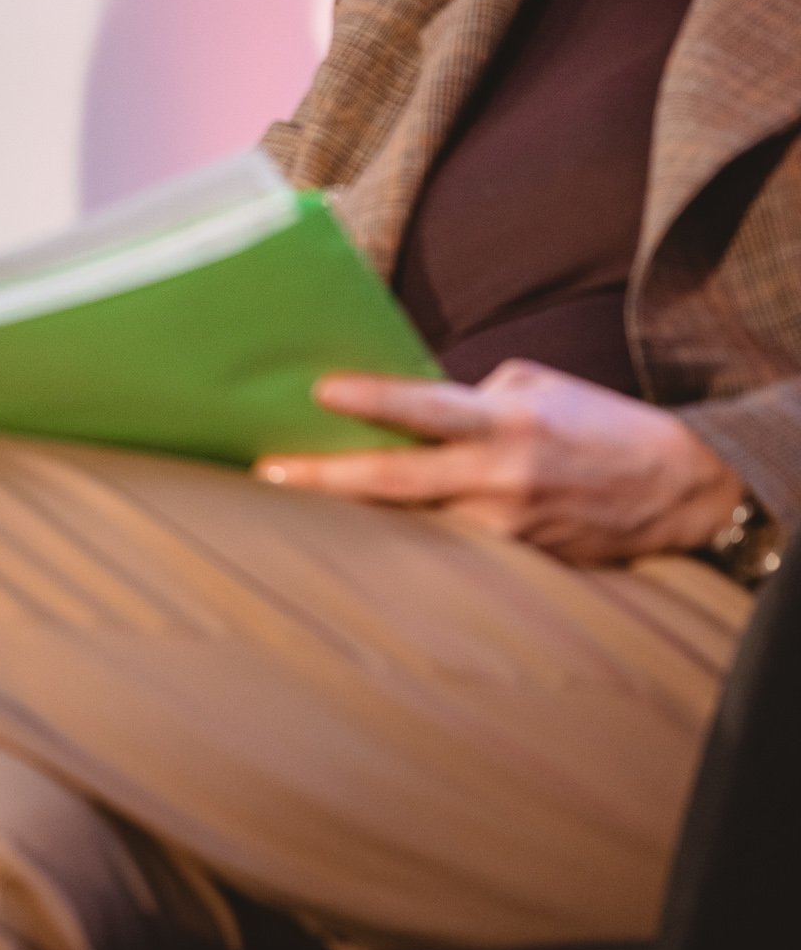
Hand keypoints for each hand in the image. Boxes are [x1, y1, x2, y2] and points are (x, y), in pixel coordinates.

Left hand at [257, 360, 747, 563]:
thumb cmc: (598, 423)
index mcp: (509, 419)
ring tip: (294, 509)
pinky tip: (360, 543)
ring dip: (357, 517)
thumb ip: (469, 397)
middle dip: (329, 478)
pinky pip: (447, 549)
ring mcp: (509, 526)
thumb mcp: (536, 388)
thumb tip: (404, 414)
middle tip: (270, 474)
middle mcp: (504, 476)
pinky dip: (406, 541)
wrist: (680, 486)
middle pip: (400, 480)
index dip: (373, 399)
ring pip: (414, 523)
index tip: (320, 392)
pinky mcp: (519, 561)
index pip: (428, 407)